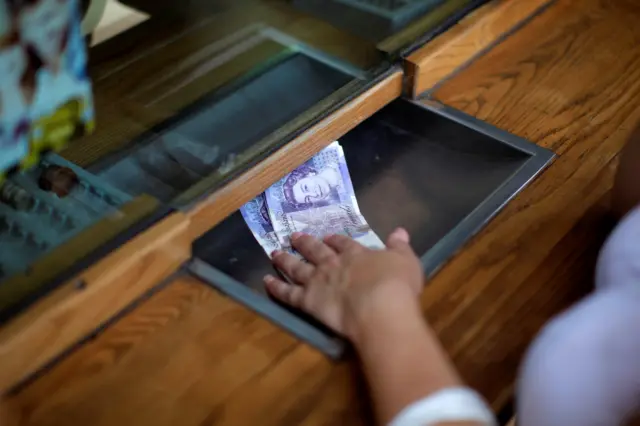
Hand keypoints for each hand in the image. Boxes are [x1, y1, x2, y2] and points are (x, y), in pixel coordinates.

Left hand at [263, 228, 423, 341]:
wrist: (380, 308)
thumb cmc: (397, 286)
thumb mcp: (406, 261)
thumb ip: (400, 247)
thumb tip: (400, 232)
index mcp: (357, 254)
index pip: (343, 244)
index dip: (335, 240)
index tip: (328, 237)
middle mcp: (334, 264)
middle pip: (316, 251)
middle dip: (305, 243)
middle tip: (294, 236)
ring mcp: (318, 281)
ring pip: (297, 268)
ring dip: (285, 259)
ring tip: (274, 253)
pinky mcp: (308, 301)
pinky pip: (288, 293)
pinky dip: (276, 287)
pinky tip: (266, 281)